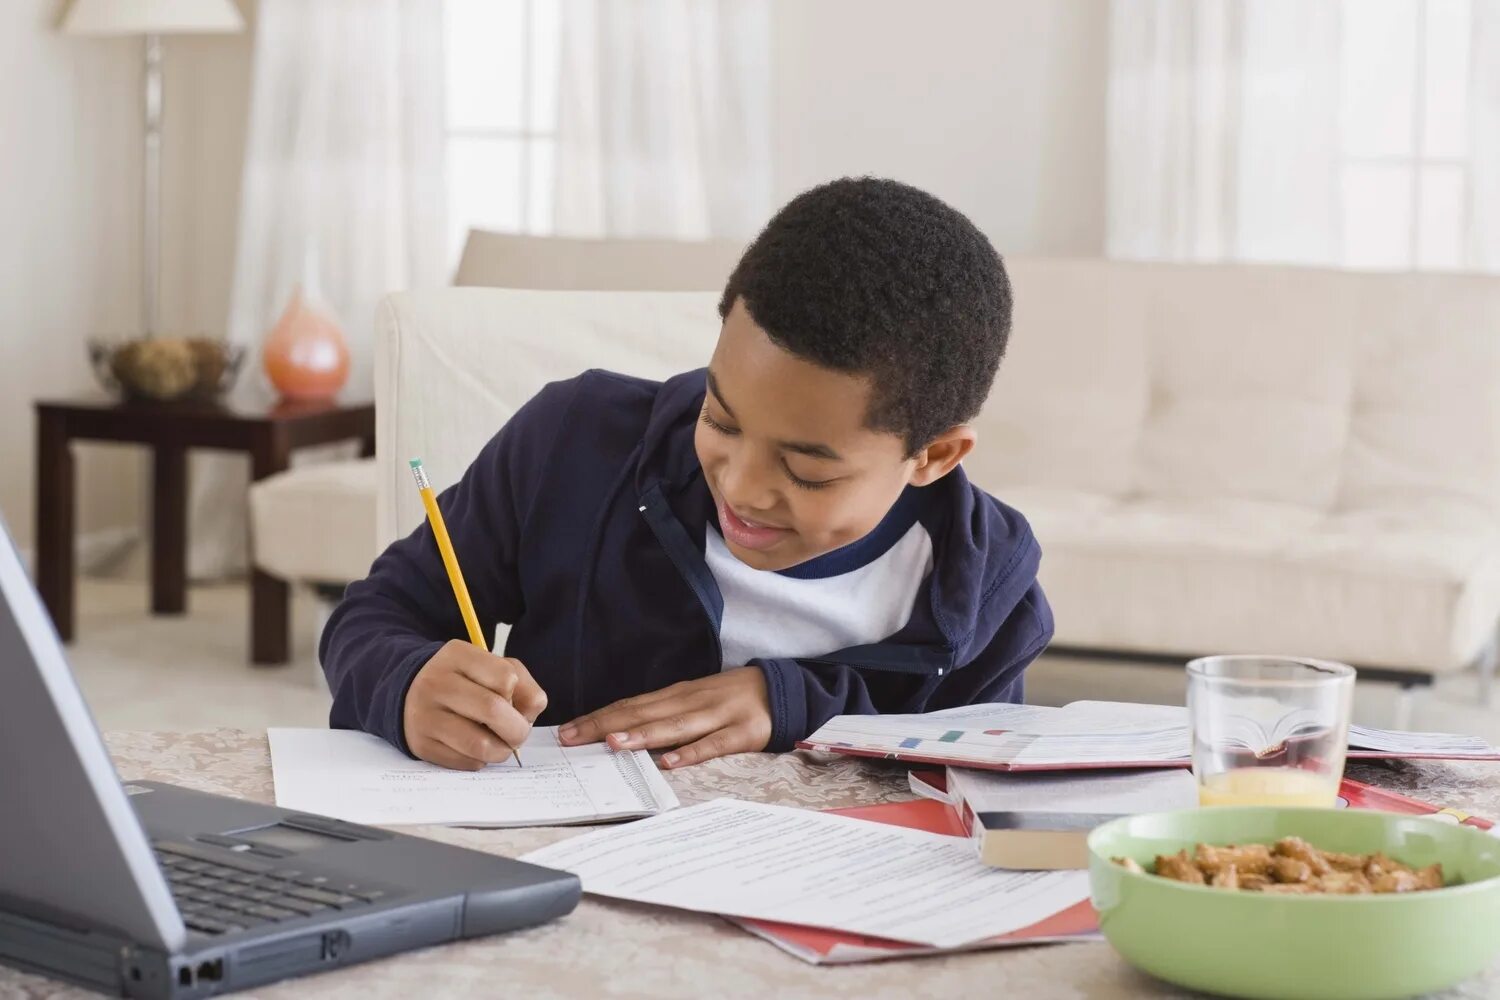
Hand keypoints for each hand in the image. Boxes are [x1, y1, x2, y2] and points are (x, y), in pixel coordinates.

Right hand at [402, 640, 547, 770]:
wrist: (410, 696)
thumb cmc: (463, 682)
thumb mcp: (492, 668)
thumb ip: (523, 685)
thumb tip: (529, 715)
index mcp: (457, 655)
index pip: (506, 677)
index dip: (519, 695)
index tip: (512, 701)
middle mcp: (436, 683)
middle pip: (493, 710)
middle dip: (518, 730)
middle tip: (518, 733)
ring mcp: (425, 715)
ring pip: (480, 744)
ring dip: (501, 750)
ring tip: (500, 744)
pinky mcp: (421, 745)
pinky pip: (466, 762)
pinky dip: (481, 760)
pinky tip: (475, 747)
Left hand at [558, 667, 771, 768]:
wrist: (781, 687)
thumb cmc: (729, 698)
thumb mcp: (693, 699)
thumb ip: (663, 714)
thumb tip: (620, 731)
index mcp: (677, 695)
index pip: (631, 706)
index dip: (598, 717)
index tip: (567, 731)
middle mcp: (691, 701)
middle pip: (643, 714)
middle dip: (606, 726)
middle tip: (572, 738)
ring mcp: (717, 715)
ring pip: (674, 726)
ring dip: (642, 735)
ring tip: (612, 745)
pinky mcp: (743, 732)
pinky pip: (714, 744)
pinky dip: (691, 752)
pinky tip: (670, 762)